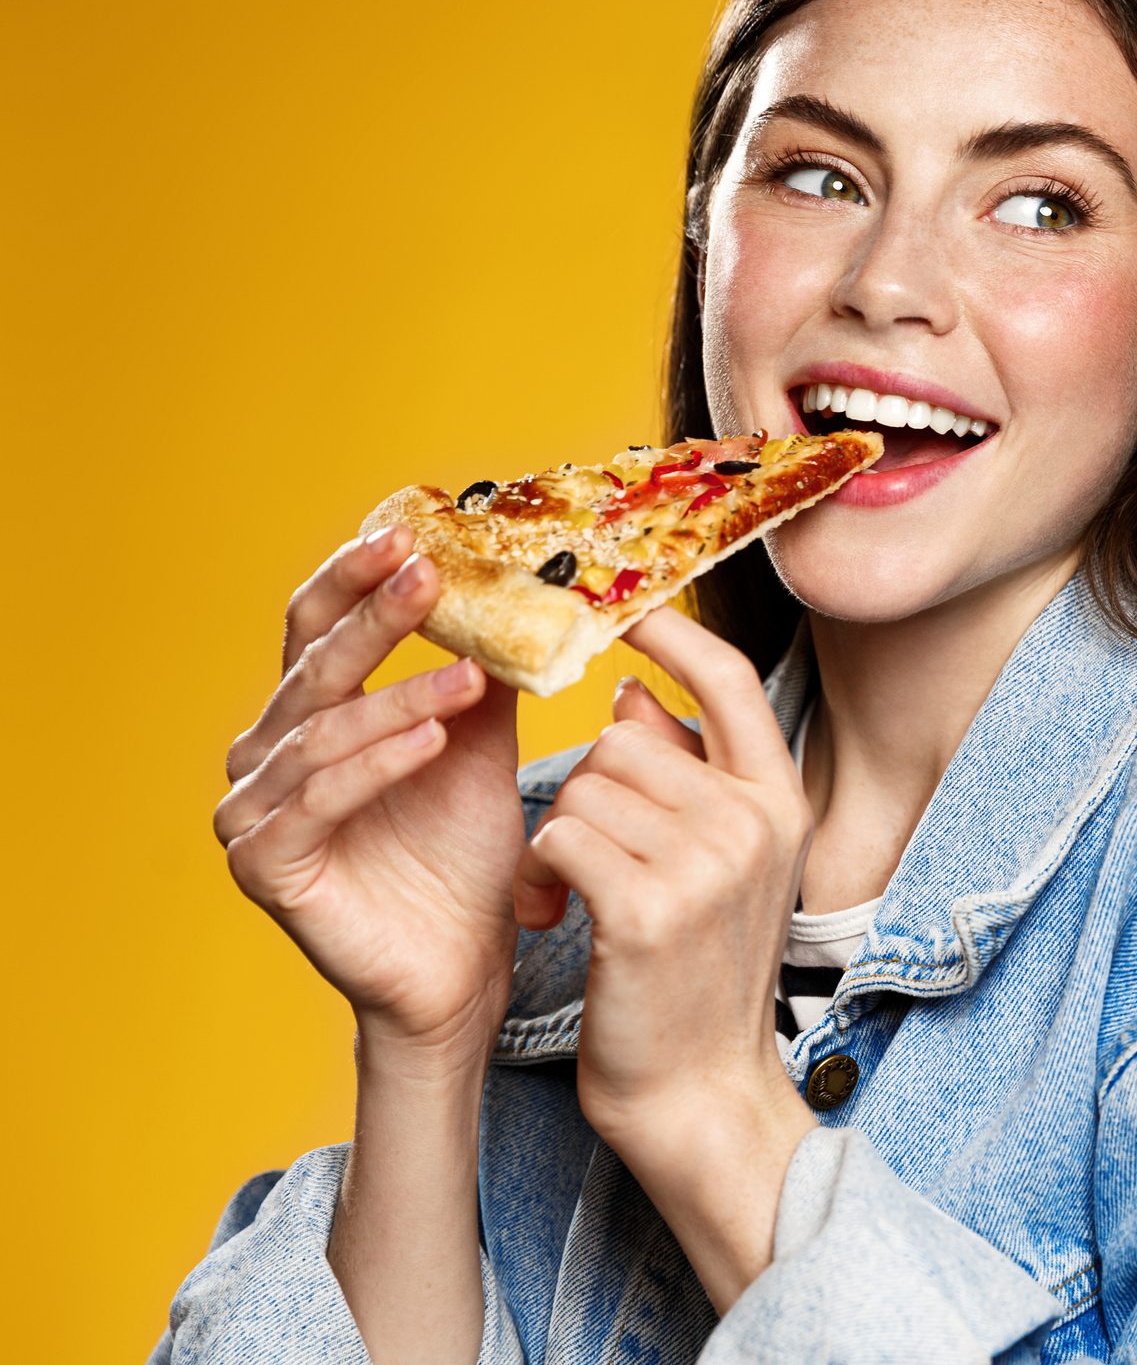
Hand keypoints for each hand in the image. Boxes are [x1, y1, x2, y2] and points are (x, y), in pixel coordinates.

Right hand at [215, 523, 524, 1063]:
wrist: (463, 967)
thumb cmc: (465, 856)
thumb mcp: (482, 746)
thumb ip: (483, 672)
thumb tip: (523, 584)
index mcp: (307, 714)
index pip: (318, 625)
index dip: (357, 575)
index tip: (412, 530)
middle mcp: (265, 753)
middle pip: (316, 666)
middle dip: (376, 615)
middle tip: (430, 572)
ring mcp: (253, 811)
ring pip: (325, 731)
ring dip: (401, 696)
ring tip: (471, 676)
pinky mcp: (263, 865)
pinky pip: (320, 800)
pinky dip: (377, 764)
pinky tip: (431, 742)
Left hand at [513, 606, 815, 1147]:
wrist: (700, 1094)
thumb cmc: (698, 978)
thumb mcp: (719, 865)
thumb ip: (687, 775)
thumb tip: (634, 693)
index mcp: (780, 801)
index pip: (730, 679)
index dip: (671, 634)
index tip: (624, 611)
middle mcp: (754, 822)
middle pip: (628, 735)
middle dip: (587, 785)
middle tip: (588, 852)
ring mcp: (706, 865)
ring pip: (583, 783)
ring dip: (557, 836)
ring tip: (571, 895)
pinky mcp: (644, 909)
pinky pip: (558, 835)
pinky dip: (540, 872)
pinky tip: (556, 913)